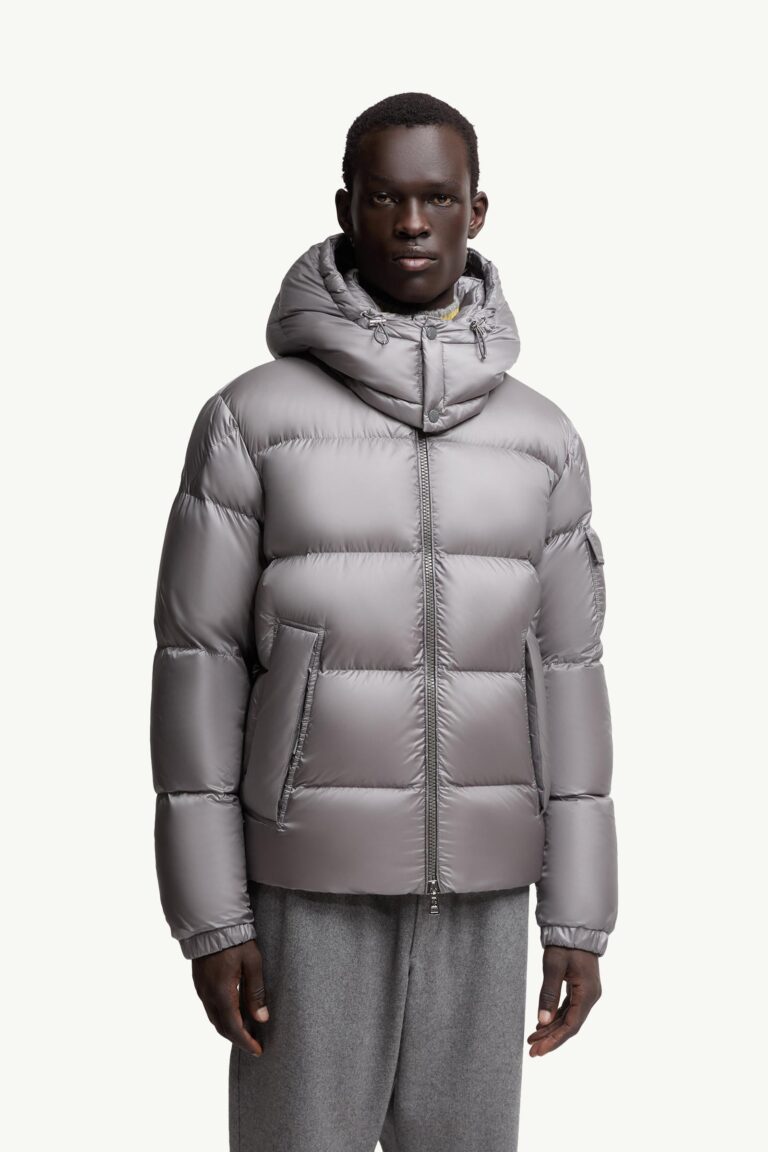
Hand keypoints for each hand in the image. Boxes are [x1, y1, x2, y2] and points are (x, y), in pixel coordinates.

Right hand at [191, 939, 269, 1056]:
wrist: (211, 923)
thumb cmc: (235, 940)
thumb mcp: (252, 964)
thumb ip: (256, 992)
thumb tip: (262, 1019)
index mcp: (222, 993)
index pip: (234, 1027)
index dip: (246, 1042)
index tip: (258, 1051)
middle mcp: (208, 996)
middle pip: (222, 1027)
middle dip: (238, 1039)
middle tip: (254, 1045)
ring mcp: (201, 990)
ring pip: (214, 1019)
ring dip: (229, 1029)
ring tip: (246, 1032)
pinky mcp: (199, 983)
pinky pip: (210, 1008)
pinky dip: (222, 1017)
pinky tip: (233, 1013)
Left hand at [527, 945, 601, 1056]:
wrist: (576, 926)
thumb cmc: (565, 944)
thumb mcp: (554, 967)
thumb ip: (548, 994)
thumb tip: (542, 1022)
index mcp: (587, 994)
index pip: (571, 1025)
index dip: (554, 1040)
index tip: (539, 1050)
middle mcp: (590, 996)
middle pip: (570, 1025)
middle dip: (551, 1038)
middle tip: (532, 1050)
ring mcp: (587, 992)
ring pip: (568, 1017)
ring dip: (552, 1029)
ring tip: (533, 1040)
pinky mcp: (581, 988)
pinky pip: (568, 1008)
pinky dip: (555, 1017)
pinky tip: (543, 1024)